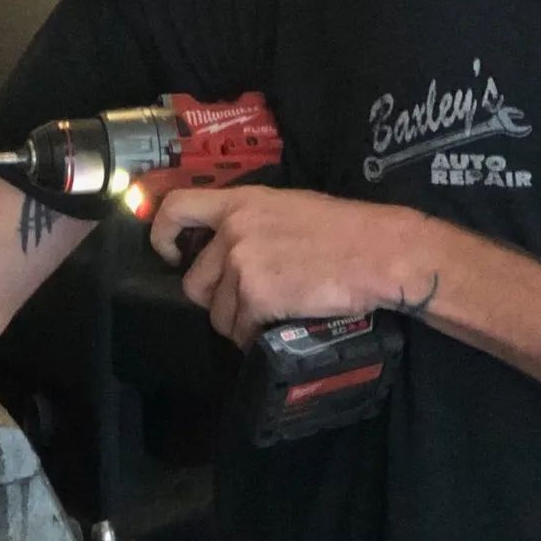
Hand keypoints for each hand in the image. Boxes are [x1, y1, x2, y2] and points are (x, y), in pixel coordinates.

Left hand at [147, 187, 409, 347]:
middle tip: (249, 302)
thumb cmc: (347, 231)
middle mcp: (233, 231)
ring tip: (272, 316)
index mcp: (241, 202)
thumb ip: (253, 223)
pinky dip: (256, 338)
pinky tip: (280, 327)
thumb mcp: (290, 208)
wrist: (379, 253)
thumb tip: (232, 249)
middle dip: (217, 299)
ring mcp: (242, 265)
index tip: (170, 254)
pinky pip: (240, 332)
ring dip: (239, 322)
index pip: (176, 207)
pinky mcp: (257, 298)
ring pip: (218, 313)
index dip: (162, 234)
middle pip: (195, 282)